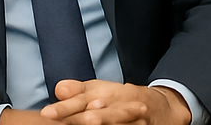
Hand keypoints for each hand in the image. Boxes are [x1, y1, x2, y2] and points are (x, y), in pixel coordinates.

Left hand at [39, 80, 190, 124]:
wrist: (163, 108)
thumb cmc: (123, 101)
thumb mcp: (102, 92)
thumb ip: (79, 92)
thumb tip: (58, 89)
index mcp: (107, 94)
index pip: (82, 100)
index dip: (65, 108)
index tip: (47, 114)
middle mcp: (120, 105)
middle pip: (98, 113)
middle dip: (83, 117)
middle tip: (69, 120)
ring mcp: (133, 120)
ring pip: (116, 122)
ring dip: (104, 122)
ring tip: (89, 122)